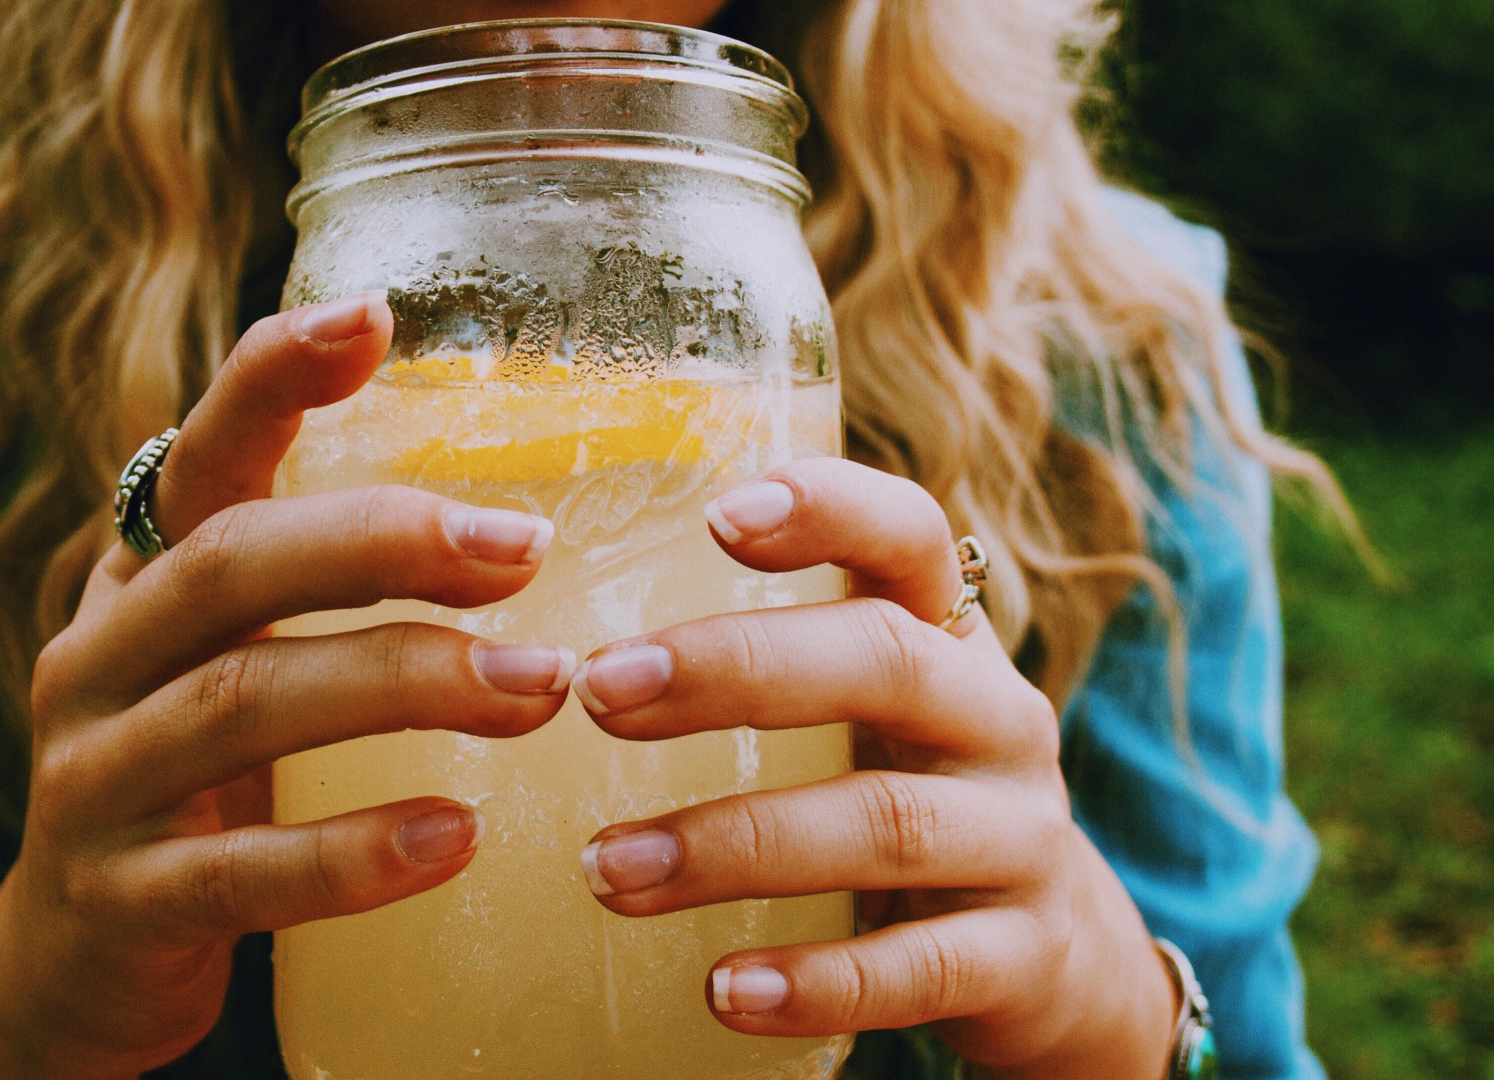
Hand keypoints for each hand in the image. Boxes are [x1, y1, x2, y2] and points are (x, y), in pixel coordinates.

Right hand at [0, 294, 575, 1079]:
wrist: (73, 963)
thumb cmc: (197, 782)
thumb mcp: (232, 662)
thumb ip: (314, 588)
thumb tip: (508, 522)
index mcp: (138, 583)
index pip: (200, 456)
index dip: (271, 378)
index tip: (374, 318)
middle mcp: (96, 659)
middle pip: (231, 564)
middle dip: (384, 542)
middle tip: (527, 548)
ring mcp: (93, 780)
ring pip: (242, 703)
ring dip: (404, 683)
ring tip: (538, 688)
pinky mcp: (117, 900)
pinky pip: (238, 873)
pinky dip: (352, 853)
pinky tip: (456, 835)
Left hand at [572, 460, 1176, 1078]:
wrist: (1056, 962)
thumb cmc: (906, 802)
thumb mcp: (865, 721)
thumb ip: (765, 675)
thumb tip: (550, 659)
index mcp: (947, 641)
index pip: (909, 539)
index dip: (829, 509)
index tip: (718, 515)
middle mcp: (998, 719)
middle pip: (884, 663)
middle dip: (736, 669)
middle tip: (599, 692)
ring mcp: (1021, 838)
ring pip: (885, 824)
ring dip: (735, 844)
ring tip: (607, 869)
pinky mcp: (1021, 957)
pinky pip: (919, 967)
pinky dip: (817, 980)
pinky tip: (722, 991)